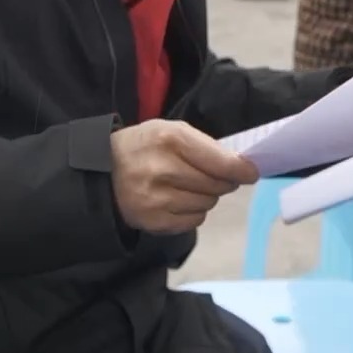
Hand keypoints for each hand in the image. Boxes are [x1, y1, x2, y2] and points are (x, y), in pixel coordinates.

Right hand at [111, 119, 258, 234]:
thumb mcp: (169, 131)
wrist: (102, 173)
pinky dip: (192, 211)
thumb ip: (205, 146)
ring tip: (185, 186)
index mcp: (170, 139)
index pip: (220, 162)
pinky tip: (175, 200)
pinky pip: (194, 220)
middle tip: (211, 176)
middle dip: (221, 181)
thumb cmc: (143, 147)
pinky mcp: (155, 221)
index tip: (251, 173)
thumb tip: (241, 168)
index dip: (241, 170)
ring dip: (206, 196)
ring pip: (208, 204)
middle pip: (217, 185)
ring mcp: (157, 199)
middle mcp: (163, 169)